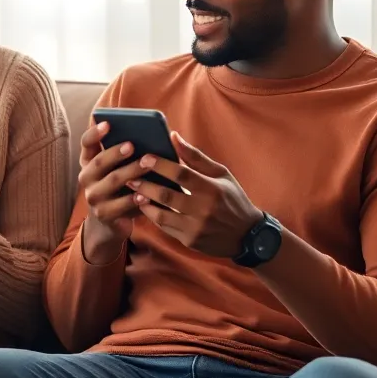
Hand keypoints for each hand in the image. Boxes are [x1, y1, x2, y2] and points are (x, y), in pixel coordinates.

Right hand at [76, 121, 147, 262]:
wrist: (112, 221)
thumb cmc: (121, 187)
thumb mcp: (118, 169)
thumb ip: (126, 153)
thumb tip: (150, 134)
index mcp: (89, 162)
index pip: (86, 143)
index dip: (94, 133)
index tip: (107, 123)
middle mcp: (86, 178)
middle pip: (98, 162)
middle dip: (115, 153)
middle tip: (132, 145)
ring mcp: (93, 197)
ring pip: (112, 182)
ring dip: (130, 173)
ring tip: (147, 166)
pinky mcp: (104, 214)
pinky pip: (120, 206)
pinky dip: (134, 200)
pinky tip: (146, 195)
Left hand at [128, 132, 262, 257]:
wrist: (247, 235)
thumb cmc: (233, 198)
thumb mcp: (221, 174)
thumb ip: (195, 157)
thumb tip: (173, 136)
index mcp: (212, 189)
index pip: (181, 174)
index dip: (160, 165)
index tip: (144, 158)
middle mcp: (203, 209)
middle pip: (166, 195)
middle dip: (145, 184)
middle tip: (129, 176)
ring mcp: (195, 227)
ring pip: (161, 214)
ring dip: (144, 202)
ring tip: (133, 191)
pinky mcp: (189, 241)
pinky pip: (165, 227)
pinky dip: (152, 216)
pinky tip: (145, 206)